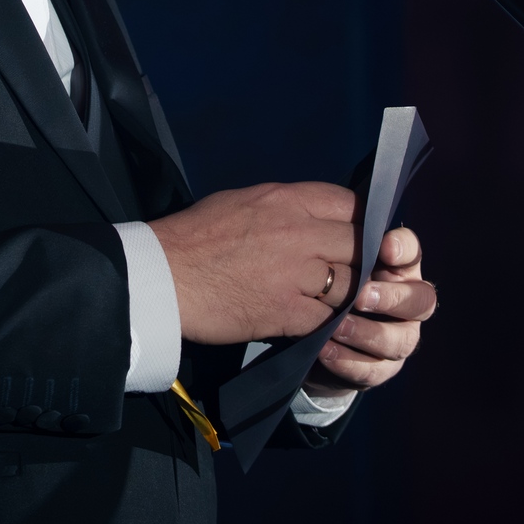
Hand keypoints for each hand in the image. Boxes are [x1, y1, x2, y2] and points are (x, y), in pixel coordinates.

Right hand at [147, 182, 358, 343]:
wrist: (161, 276)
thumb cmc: (194, 235)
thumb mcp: (243, 201)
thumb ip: (285, 207)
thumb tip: (311, 216)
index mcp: (287, 200)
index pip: (350, 203)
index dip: (362, 221)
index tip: (363, 235)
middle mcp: (300, 233)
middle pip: (359, 245)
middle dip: (361, 260)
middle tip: (356, 273)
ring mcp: (296, 275)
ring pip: (350, 285)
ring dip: (346, 295)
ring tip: (336, 301)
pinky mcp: (288, 313)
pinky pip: (327, 319)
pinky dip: (325, 323)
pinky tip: (314, 323)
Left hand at [304, 226, 434, 395]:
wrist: (308, 335)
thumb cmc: (323, 283)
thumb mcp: (325, 259)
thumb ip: (335, 241)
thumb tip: (326, 219)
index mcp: (397, 268)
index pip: (411, 252)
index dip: (402, 249)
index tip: (384, 247)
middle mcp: (408, 301)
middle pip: (421, 300)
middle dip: (393, 298)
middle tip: (361, 296)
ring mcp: (400, 337)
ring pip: (401, 340)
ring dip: (369, 333)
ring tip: (336, 327)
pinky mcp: (382, 369)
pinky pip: (374, 370)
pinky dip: (349, 361)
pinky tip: (325, 350)